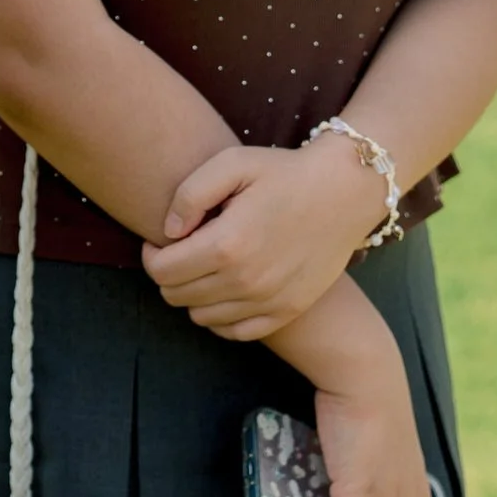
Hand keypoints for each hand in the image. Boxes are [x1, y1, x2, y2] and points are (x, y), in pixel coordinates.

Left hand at [144, 134, 385, 337]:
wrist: (344, 191)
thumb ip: (189, 194)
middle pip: (176, 296)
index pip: (161, 271)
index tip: (163, 240)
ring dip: (193, 294)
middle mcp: (246, 281)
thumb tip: (168, 232)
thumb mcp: (232, 163)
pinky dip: (220, 316)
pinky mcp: (287, 310)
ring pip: (201, 317)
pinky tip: (226, 288)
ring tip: (206, 265)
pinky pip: (235, 332)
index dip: (151, 255)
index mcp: (227, 245)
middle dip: (169, 273)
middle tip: (183, 250)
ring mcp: (268, 301)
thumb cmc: (284, 172)